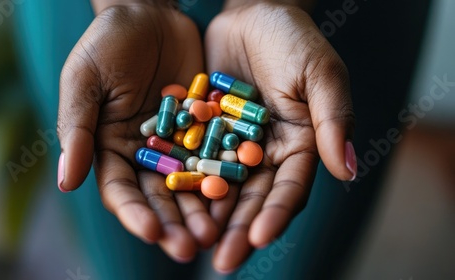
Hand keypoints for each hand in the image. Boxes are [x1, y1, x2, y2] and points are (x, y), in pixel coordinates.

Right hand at [57, 4, 218, 261]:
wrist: (147, 13)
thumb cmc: (106, 43)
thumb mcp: (84, 81)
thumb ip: (77, 129)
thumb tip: (66, 182)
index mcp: (110, 149)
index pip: (121, 190)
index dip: (135, 213)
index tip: (152, 232)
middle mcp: (145, 153)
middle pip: (159, 196)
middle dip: (175, 223)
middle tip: (193, 247)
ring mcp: (177, 142)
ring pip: (191, 183)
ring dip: (203, 209)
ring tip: (218, 231)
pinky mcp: (204, 126)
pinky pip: (217, 153)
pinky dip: (226, 173)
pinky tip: (239, 192)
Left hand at [204, 3, 355, 271]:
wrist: (251, 12)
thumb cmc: (293, 38)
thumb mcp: (319, 73)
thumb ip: (332, 119)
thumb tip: (348, 171)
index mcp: (301, 145)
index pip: (290, 187)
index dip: (276, 212)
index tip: (261, 237)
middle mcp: (267, 152)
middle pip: (253, 198)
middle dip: (239, 229)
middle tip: (223, 260)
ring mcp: (235, 145)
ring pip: (222, 188)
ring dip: (209, 217)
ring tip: (193, 242)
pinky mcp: (206, 132)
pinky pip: (194, 161)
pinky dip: (185, 182)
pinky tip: (171, 204)